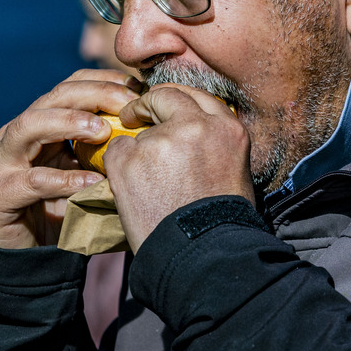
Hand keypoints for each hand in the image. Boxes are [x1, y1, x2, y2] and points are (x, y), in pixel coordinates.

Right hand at [0, 69, 141, 249]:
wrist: (27, 255)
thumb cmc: (65, 206)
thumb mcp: (88, 170)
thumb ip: (107, 148)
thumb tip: (152, 127)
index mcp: (42, 122)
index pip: (70, 86)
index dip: (102, 81)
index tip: (135, 88)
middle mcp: (19, 133)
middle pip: (53, 97)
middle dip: (92, 95)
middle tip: (126, 105)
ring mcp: (4, 161)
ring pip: (30, 126)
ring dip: (68, 122)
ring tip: (102, 131)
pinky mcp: (0, 193)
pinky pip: (33, 180)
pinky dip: (64, 179)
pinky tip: (92, 183)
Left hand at [104, 84, 253, 251]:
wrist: (201, 254)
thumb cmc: (221, 223)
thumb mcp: (234, 170)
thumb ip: (215, 144)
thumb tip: (194, 136)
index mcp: (228, 128)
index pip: (198, 97)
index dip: (178, 100)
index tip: (165, 107)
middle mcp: (197, 126)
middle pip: (167, 96)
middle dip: (149, 103)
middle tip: (135, 115)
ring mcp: (162, 140)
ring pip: (138, 131)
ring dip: (136, 150)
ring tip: (143, 182)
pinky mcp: (131, 158)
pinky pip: (116, 150)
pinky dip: (117, 166)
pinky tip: (129, 189)